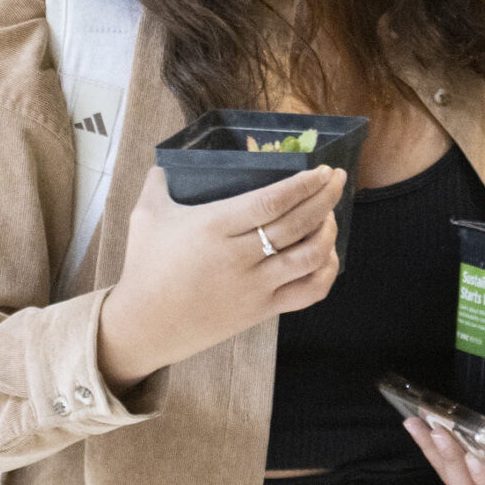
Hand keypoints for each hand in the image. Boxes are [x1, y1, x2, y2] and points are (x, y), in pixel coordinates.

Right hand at [97, 165, 343, 390]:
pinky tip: (327, 254)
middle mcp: (240, 257)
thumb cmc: (146, 266)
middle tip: (339, 179)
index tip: (321, 170)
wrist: (145, 325)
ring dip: (328, 231)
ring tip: (331, 213)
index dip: (303, 184)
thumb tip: (168, 158)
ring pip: (309, 257)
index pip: (271, 202)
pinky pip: (307, 293)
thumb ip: (159, 181)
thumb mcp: (146, 216)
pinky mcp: (261, 311)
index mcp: (214, 227)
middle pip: (297, 224)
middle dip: (325, 198)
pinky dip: (326, 271)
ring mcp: (254, 287)